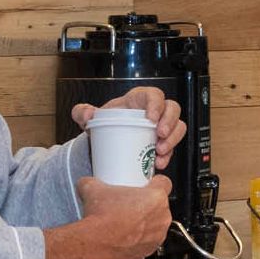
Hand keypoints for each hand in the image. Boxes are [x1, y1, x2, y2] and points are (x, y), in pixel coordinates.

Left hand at [71, 87, 185, 169]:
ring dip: (172, 139)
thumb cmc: (104, 123)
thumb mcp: (88, 117)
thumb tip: (87, 114)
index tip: (151, 118)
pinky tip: (158, 163)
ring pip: (178, 127)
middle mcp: (153, 112)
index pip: (154, 95)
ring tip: (160, 152)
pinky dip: (168, 156)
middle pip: (172, 109)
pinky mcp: (161, 143)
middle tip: (160, 136)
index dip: (156, 104)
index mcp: (138, 100)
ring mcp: (160, 127)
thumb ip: (81, 112)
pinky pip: (172, 147)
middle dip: (170, 123)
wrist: (104, 142)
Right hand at [77, 174, 173, 258]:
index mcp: (156, 196)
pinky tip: (126, 235)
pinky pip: (150, 240)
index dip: (156, 182)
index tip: (148, 184)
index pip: (165, 183)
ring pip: (156, 223)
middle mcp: (162, 216)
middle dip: (148, 204)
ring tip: (127, 220)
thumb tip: (88, 183)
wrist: (96, 242)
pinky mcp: (151, 250)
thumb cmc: (102, 217)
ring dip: (146, 221)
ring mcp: (158, 235)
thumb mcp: (93, 188)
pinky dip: (141, 238)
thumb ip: (95, 182)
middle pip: (160, 204)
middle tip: (130, 203)